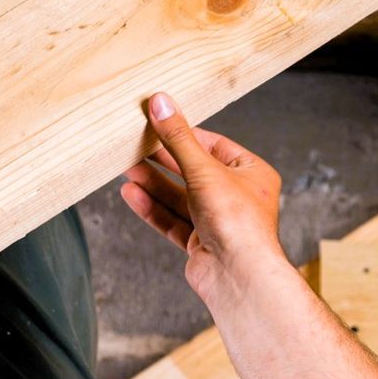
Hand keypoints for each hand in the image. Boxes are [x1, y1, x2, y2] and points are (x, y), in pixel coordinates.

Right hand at [121, 92, 286, 305]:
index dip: (186, 134)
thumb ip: (178, 138)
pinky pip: (173, 220)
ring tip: (124, 167)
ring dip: (153, 183)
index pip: (215, 145)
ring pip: (180, 197)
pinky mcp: (202, 242)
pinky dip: (152, 207)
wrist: (239, 275)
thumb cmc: (238, 222)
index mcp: (253, 175)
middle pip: (194, 172)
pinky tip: (131, 194)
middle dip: (163, 159)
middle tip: (134, 143)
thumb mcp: (204, 169)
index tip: (158, 121)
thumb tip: (161, 103)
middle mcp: (238, 197)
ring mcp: (220, 221)